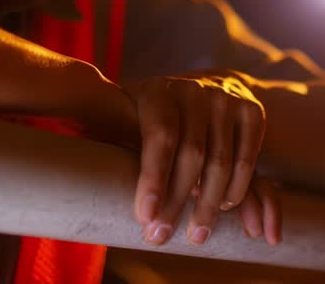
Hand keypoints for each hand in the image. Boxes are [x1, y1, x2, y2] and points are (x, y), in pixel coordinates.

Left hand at [123, 73, 280, 245]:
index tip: (145, 217)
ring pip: (221, 163)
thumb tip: (72, 159)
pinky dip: (237, 189)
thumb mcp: (126, 116)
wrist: (200, 89)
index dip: (153, 179)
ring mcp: (226, 99)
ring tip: (196, 232)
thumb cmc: (151, 116)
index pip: (160, 136)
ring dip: (208, 205)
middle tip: (163, 236)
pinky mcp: (252, 111)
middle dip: (177, 202)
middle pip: (192, 155)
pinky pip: (247, 159)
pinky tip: (224, 208)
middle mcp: (194, 90)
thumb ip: (107, 133)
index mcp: (157, 91)